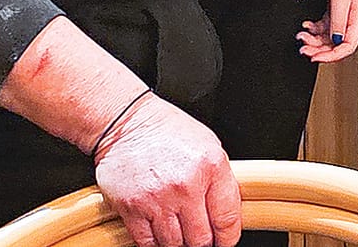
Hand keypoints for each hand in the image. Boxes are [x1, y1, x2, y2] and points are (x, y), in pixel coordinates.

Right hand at [92, 94, 241, 246]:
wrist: (128, 123)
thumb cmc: (170, 132)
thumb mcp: (209, 147)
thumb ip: (219, 181)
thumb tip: (226, 214)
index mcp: (211, 167)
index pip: (227, 218)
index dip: (228, 237)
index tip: (225, 241)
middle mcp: (185, 186)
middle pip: (200, 239)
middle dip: (203, 242)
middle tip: (200, 236)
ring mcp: (157, 199)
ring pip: (173, 244)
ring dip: (178, 242)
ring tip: (178, 228)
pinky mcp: (131, 208)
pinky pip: (146, 242)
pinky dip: (154, 242)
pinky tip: (158, 230)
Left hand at [298, 0, 357, 62]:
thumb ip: (339, 19)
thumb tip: (336, 41)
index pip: (348, 45)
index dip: (332, 56)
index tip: (316, 57)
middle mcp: (351, 16)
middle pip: (336, 43)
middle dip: (319, 49)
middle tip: (304, 49)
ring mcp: (342, 11)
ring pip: (328, 35)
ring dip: (314, 39)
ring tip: (302, 36)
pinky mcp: (334, 5)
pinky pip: (324, 25)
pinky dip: (314, 28)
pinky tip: (307, 25)